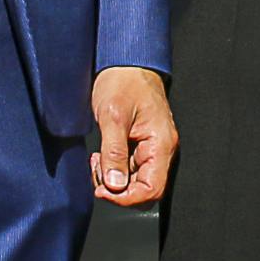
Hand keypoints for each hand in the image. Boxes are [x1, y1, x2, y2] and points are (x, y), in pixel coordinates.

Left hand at [90, 66, 175, 204]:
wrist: (125, 63)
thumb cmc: (123, 82)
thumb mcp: (112, 116)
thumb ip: (114, 152)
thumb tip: (114, 185)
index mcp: (161, 143)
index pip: (152, 189)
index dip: (126, 197)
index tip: (103, 189)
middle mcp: (161, 149)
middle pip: (146, 189)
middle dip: (118, 189)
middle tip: (97, 171)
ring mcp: (152, 147)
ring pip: (136, 181)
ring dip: (114, 179)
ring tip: (98, 160)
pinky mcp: (142, 145)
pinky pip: (131, 168)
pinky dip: (114, 168)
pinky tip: (103, 155)